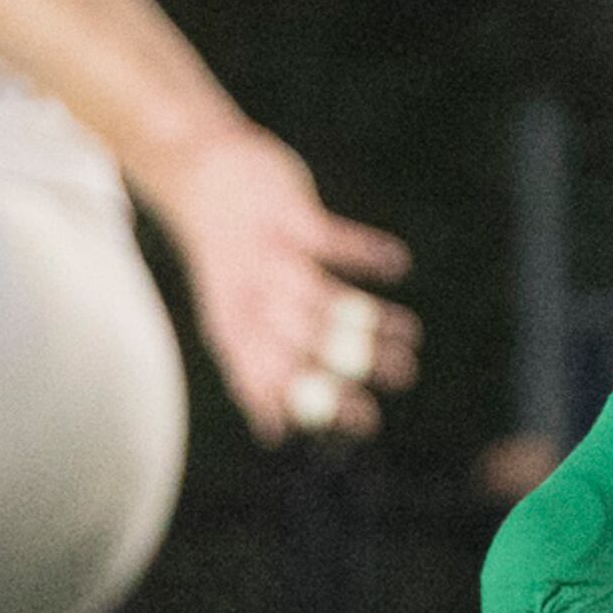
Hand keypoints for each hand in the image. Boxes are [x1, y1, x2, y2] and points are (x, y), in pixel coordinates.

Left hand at [147, 123, 419, 443]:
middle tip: (404, 375)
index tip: (368, 422)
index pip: (278, 381)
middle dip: (358, 364)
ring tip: (411, 334)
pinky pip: (331, 240)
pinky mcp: (284, 214)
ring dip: (373, 319)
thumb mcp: (228, 321)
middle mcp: (249, 299)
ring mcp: (267, 256)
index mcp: (236, 332)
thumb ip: (253, 376)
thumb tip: (274, 436)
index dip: (322, 405)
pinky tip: (398, 264)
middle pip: (307, 344)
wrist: (201, 176)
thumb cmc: (228, 261)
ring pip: (325, 298)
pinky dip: (366, 254)